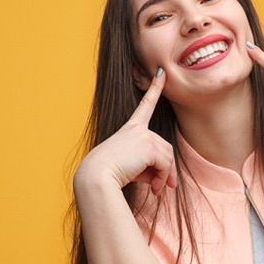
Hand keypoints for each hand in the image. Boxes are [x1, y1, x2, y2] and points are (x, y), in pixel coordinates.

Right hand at [75, 68, 176, 195]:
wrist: (96, 178)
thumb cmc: (110, 174)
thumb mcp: (132, 167)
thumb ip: (149, 167)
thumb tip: (164, 180)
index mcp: (130, 129)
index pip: (145, 105)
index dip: (155, 88)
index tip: (162, 73)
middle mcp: (138, 129)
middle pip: (165, 147)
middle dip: (168, 169)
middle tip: (164, 187)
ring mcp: (143, 136)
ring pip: (167, 156)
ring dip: (166, 175)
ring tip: (157, 190)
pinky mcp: (148, 146)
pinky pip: (165, 163)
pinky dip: (163, 177)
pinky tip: (155, 189)